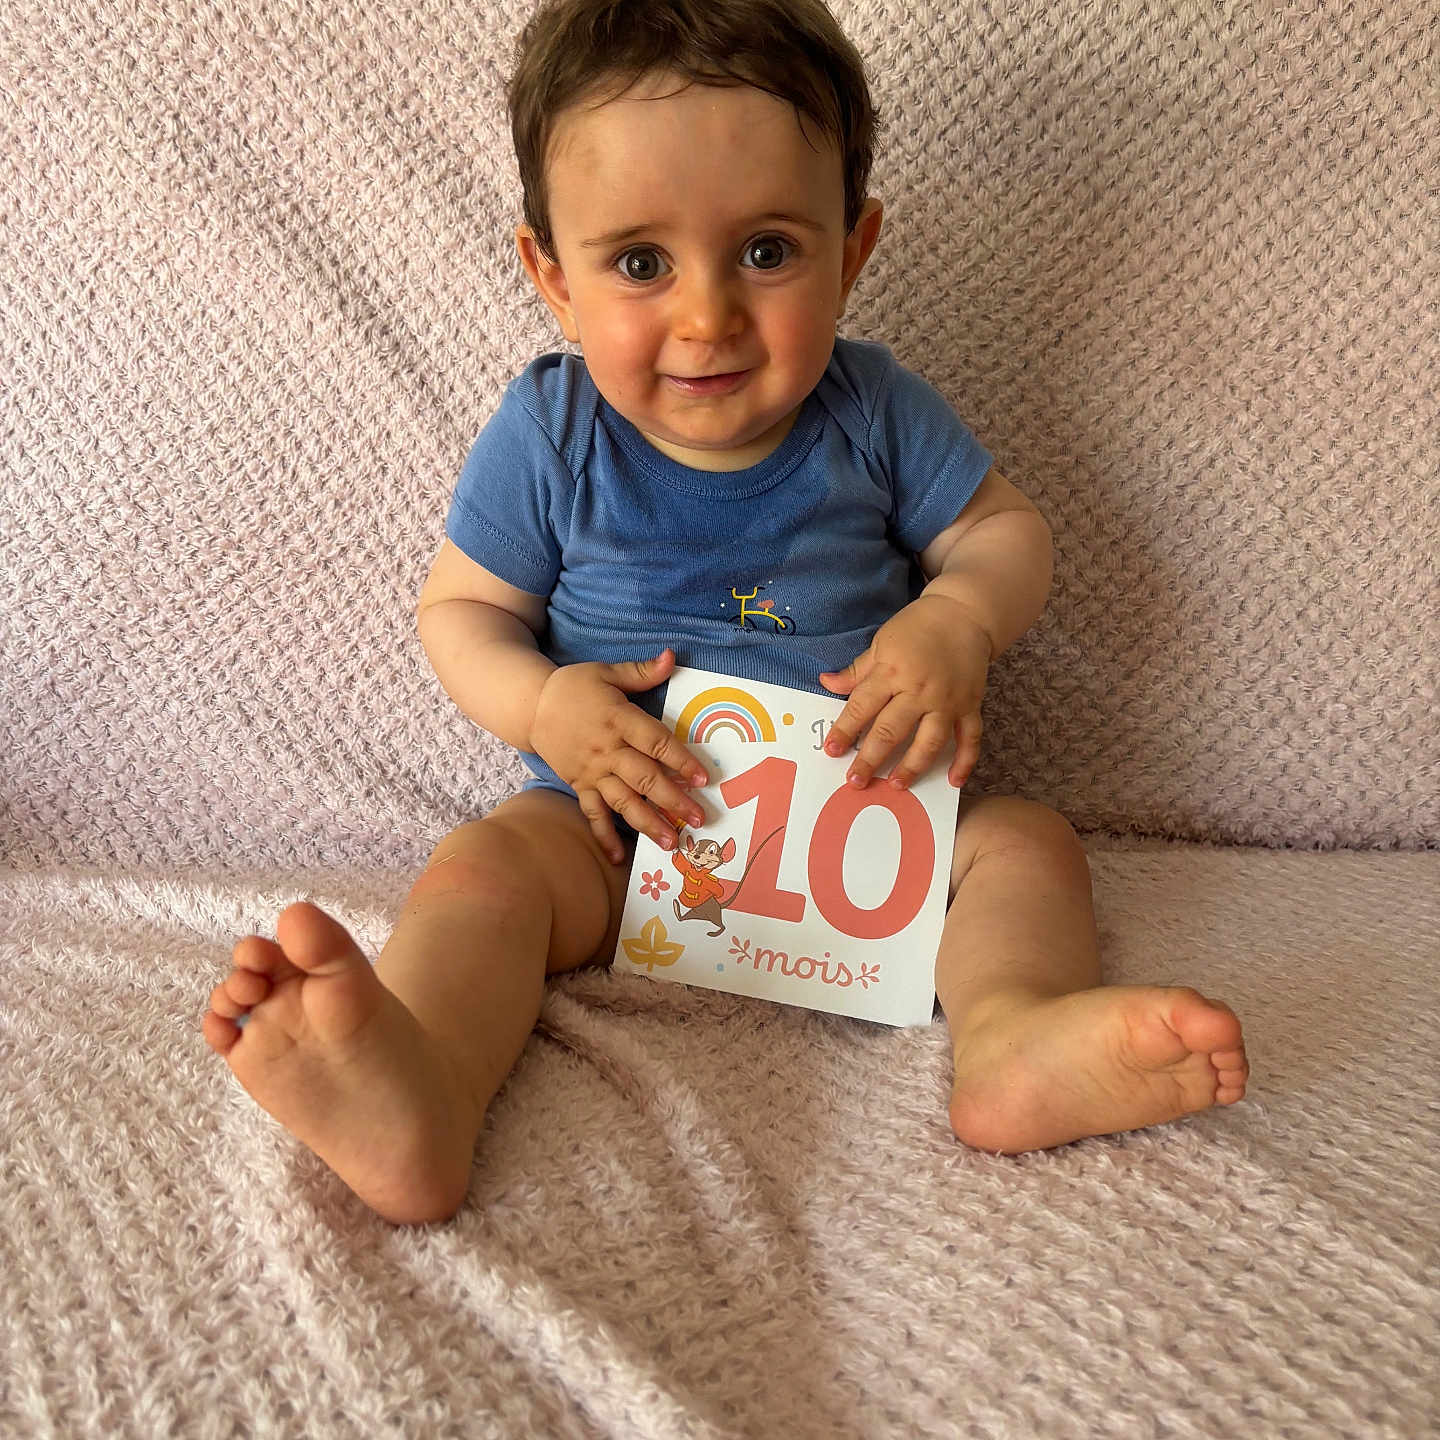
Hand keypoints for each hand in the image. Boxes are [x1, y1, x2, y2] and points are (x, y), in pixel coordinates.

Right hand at [530, 648, 708, 862]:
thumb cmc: (574, 688)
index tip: (704, 778)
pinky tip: (617, 858)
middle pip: (644, 778)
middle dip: (673, 800)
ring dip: (648, 823)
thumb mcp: (606, 672)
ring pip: (623, 801)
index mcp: (617, 719)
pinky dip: (603, 836)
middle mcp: (606, 750)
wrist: (530, 706)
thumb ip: (642, 671)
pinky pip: (592, 813)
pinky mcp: (579, 785)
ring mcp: (592, 772)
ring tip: (672, 843)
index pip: (654, 742)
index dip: (680, 760)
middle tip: (699, 819)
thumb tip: (674, 656)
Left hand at [818, 596, 990, 788]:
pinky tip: (954, 781)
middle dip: (871, 758)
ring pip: (929, 741)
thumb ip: (857, 670)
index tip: (831, 750)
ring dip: (912, 766)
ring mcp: (947, 700)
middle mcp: (919, 690)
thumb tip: (826, 682)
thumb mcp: (881, 642)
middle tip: (855, 781)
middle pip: (891, 730)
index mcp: (892, 672)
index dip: (845, 730)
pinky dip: (965, 761)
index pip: (862, 707)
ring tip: (896, 785)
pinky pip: (970, 738)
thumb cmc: (918, 626)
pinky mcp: (971, 705)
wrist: (964, 613)